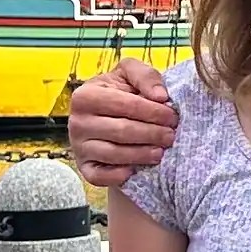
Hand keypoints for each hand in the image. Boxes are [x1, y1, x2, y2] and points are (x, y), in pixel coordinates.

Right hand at [67, 57, 178, 187]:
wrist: (106, 115)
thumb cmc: (121, 92)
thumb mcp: (130, 74)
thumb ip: (145, 76)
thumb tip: (160, 96)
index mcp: (86, 95)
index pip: (126, 105)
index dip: (153, 111)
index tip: (172, 116)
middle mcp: (78, 122)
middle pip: (122, 131)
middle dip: (152, 134)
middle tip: (171, 135)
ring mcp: (79, 146)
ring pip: (114, 154)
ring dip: (142, 154)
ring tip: (161, 151)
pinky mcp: (84, 167)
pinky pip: (99, 176)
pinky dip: (118, 175)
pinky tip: (136, 170)